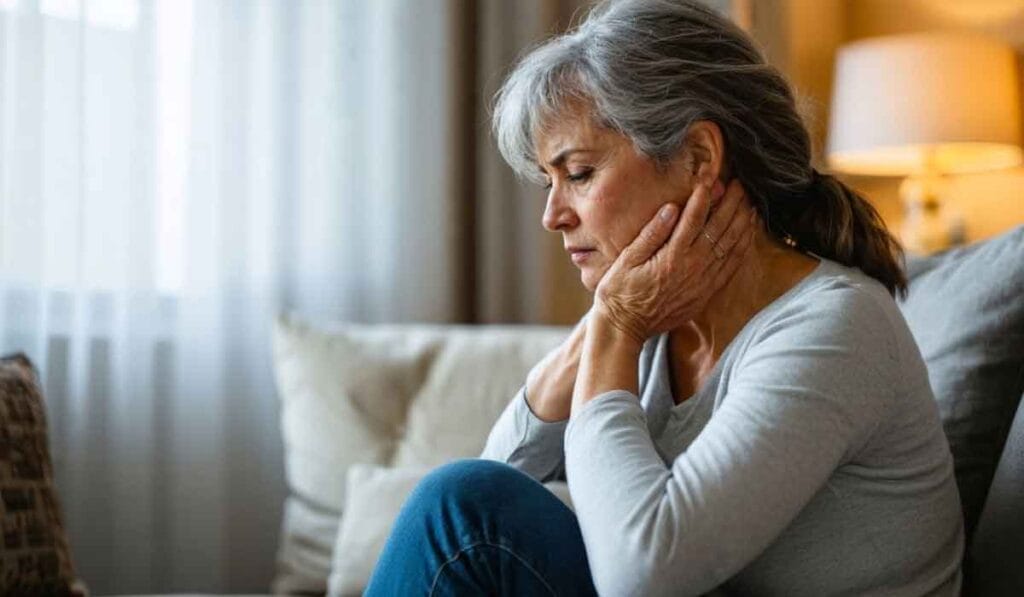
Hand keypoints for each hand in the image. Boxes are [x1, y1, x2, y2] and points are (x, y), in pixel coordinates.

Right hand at [592, 175, 757, 346]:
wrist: (626, 328)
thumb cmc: (619, 292)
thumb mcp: (626, 260)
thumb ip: (651, 234)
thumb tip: (670, 208)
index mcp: (672, 256)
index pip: (694, 218)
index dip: (704, 195)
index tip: (710, 176)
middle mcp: (693, 268)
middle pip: (718, 228)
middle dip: (730, 203)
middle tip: (739, 184)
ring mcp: (703, 282)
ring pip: (730, 246)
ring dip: (742, 222)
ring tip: (749, 203)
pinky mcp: (706, 293)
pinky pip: (731, 267)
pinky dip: (742, 247)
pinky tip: (748, 234)